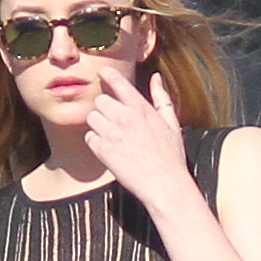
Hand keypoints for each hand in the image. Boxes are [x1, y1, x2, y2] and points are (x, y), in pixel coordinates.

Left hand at [85, 63, 191, 211]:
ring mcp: (112, 134)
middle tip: (114, 122)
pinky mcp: (103, 150)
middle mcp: (124, 117)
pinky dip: (96, 142)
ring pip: (91, 117)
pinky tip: (109, 150)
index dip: (107, 74)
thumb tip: (156, 78)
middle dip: (105, 109)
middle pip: (100, 100)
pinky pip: (89, 137)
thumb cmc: (171, 158)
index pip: (117, 82)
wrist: (165, 186)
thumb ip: (162, 98)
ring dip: (99, 125)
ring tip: (112, 137)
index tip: (102, 74)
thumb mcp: (171, 124)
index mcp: (141, 108)